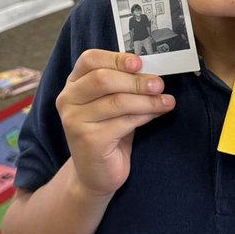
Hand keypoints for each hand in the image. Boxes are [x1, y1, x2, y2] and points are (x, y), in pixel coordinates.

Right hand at [57, 49, 174, 197]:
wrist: (96, 174)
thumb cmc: (108, 133)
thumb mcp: (112, 103)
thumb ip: (123, 85)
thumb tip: (153, 73)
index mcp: (73, 84)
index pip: (90, 59)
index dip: (116, 59)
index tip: (139, 63)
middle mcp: (68, 100)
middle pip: (103, 79)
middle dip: (136, 81)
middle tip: (159, 84)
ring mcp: (75, 121)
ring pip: (117, 101)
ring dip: (146, 100)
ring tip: (166, 101)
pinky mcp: (89, 140)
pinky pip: (123, 122)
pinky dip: (145, 116)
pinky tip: (157, 114)